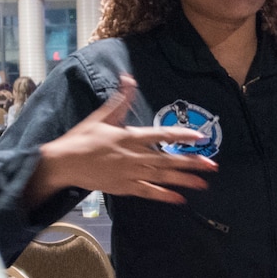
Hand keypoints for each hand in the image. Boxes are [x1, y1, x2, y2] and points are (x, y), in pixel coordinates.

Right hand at [30, 76, 216, 205]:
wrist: (65, 163)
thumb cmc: (82, 138)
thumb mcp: (102, 116)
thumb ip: (120, 99)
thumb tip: (129, 78)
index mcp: (129, 137)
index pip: (161, 135)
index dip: (182, 136)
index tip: (199, 137)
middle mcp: (133, 156)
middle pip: (167, 159)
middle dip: (191, 162)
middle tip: (212, 165)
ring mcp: (130, 173)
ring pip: (161, 177)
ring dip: (183, 181)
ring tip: (203, 184)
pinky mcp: (124, 187)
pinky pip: (148, 193)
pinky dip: (164, 196)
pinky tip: (180, 199)